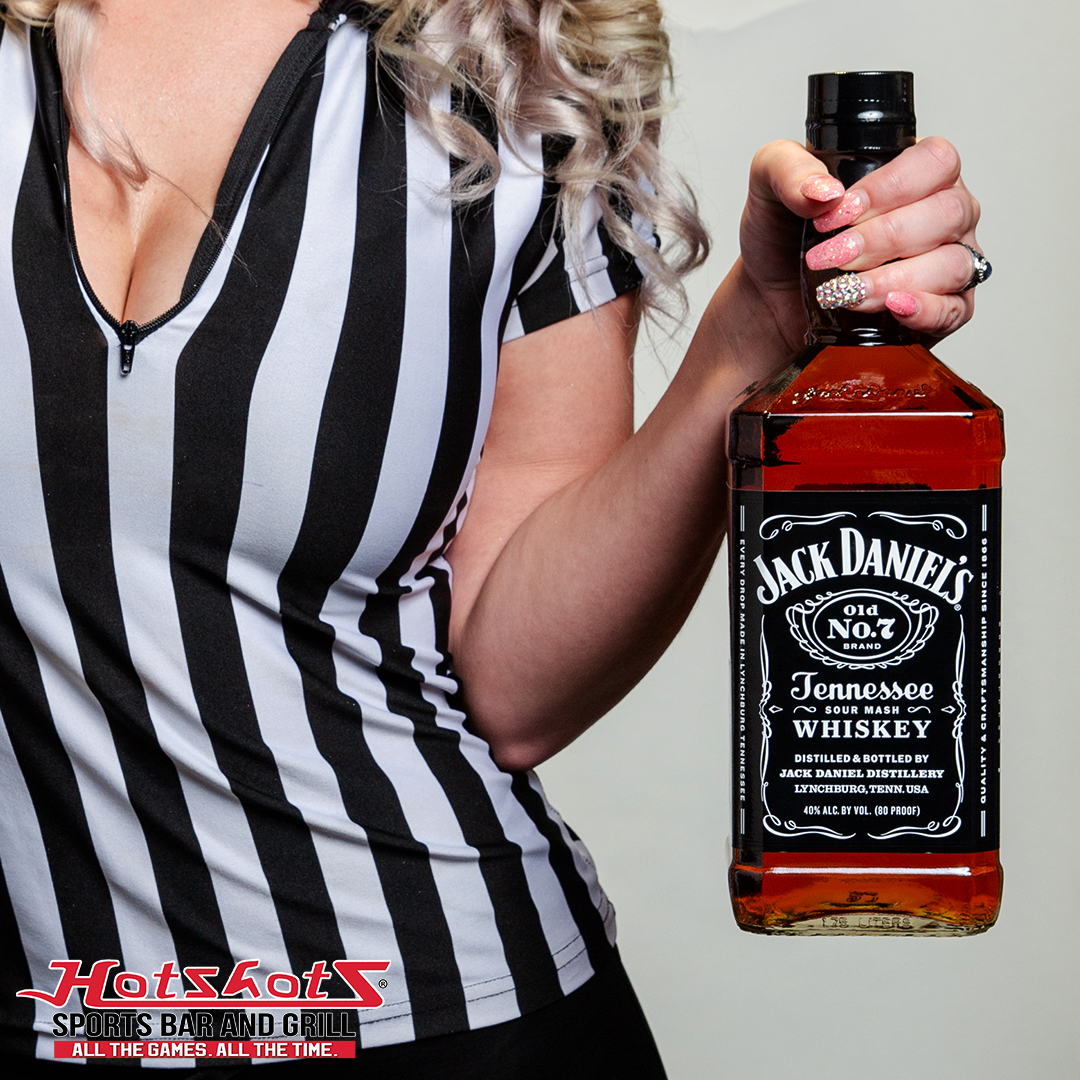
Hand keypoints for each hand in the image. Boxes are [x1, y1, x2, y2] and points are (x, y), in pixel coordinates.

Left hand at [739, 136, 981, 347]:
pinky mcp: (941, 308)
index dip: (888, 189)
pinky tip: (893, 307)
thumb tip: (824, 191)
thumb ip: (787, 168)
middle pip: (947, 214)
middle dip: (885, 238)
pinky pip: (955, 309)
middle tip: (833, 256)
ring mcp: (948, 260)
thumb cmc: (781, 238)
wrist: (769, 297)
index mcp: (915, 171)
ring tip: (846, 291)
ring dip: (895, 278)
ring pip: (952, 263)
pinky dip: (926, 311)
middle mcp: (941, 212)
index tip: (838, 216)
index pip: (934, 162)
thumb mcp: (768, 186)